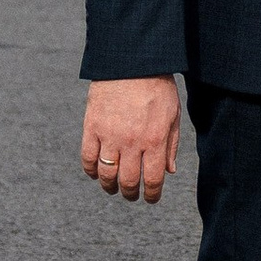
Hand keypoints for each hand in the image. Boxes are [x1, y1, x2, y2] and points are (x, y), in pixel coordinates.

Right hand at [84, 75, 182, 202]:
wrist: (131, 61)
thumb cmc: (157, 86)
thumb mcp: (172, 114)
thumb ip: (171, 144)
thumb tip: (169, 171)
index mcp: (155, 139)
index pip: (152, 179)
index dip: (151, 195)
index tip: (150, 198)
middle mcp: (132, 141)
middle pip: (128, 181)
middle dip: (131, 193)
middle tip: (131, 194)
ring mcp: (110, 135)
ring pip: (106, 174)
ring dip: (110, 186)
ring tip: (113, 187)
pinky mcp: (92, 127)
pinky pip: (88, 158)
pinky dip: (91, 170)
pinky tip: (96, 172)